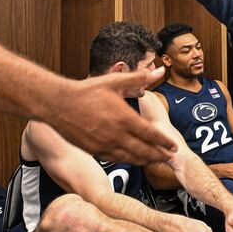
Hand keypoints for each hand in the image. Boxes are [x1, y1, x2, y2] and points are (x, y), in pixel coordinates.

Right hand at [50, 67, 176, 165]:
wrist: (59, 104)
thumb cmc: (87, 91)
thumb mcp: (115, 81)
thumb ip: (140, 78)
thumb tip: (159, 71)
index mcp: (124, 118)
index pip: (150, 134)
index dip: (164, 141)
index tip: (174, 146)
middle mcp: (116, 135)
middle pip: (143, 150)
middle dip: (158, 155)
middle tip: (169, 157)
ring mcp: (104, 145)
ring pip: (130, 158)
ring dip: (144, 160)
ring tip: (154, 161)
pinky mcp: (94, 150)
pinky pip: (115, 159)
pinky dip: (127, 160)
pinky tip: (132, 159)